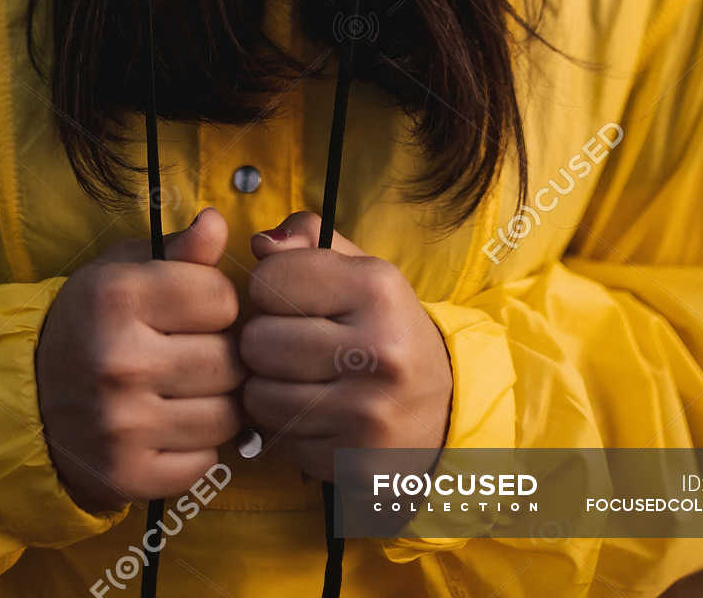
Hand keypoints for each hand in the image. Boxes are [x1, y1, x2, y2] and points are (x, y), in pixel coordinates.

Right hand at [36, 207, 245, 511]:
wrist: (28, 399)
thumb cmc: (89, 323)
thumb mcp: (122, 271)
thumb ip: (178, 250)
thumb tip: (217, 223)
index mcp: (117, 298)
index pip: (221, 297)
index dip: (214, 300)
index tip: (191, 308)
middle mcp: (119, 361)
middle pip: (230, 359)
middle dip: (221, 352)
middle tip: (192, 351)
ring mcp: (123, 425)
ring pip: (227, 415)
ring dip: (216, 401)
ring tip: (185, 388)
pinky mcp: (128, 476)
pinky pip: (206, 461)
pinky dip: (198, 446)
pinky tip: (171, 425)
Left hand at [239, 211, 452, 483]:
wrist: (446, 407)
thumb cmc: (386, 328)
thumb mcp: (361, 270)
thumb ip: (308, 240)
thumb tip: (260, 245)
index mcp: (377, 289)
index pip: (269, 279)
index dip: (269, 287)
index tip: (289, 297)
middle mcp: (377, 350)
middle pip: (257, 341)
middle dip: (264, 340)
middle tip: (291, 343)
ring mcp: (366, 412)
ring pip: (258, 396)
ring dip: (268, 387)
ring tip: (299, 378)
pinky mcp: (354, 461)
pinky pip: (278, 440)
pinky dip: (287, 427)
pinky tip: (316, 414)